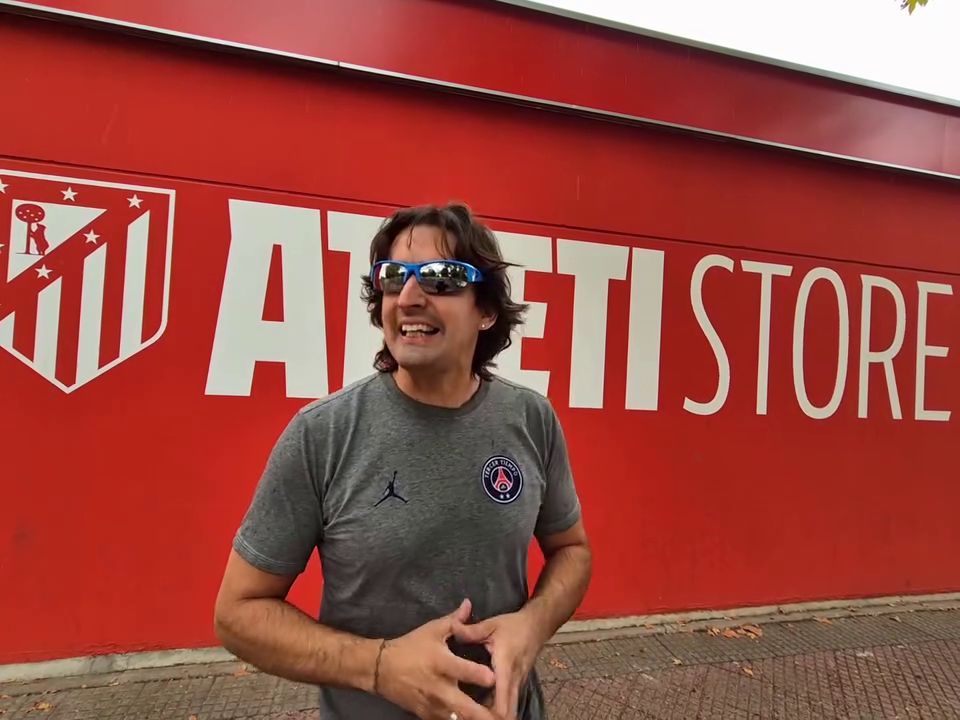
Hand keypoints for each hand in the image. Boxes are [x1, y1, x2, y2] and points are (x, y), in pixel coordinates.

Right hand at [377, 599, 498, 719]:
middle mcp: (438, 687)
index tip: (495, 678)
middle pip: (464, 707)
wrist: (381, 669)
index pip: (463, 670)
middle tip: (503, 716)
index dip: (479, 675)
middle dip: (484, 714)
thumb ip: (454, 621)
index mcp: (440, 663)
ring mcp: (432, 705)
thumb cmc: (410, 646)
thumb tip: (469, 604)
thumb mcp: (431, 630)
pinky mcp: (426, 715)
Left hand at [452, 609, 545, 719]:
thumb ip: (471, 630)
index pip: (501, 693)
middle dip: (493, 718)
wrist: (536, 626)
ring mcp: (518, 683)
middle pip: (508, 709)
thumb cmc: (512, 626)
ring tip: (478, 717)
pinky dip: (500, 710)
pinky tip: (486, 712)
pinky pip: (510, 702)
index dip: (492, 711)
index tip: (478, 717)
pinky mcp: (518, 684)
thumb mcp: (491, 625)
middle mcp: (514, 679)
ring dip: (497, 715)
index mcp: (505, 665)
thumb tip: (451, 628)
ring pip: (511, 708)